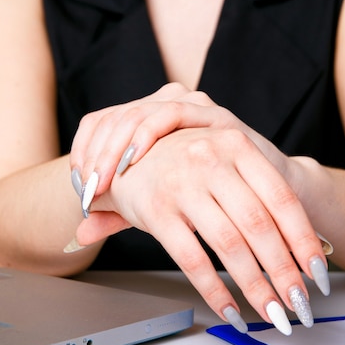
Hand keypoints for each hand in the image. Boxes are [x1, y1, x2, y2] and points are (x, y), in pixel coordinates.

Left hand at [69, 83, 259, 202]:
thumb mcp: (157, 204)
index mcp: (147, 122)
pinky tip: (135, 159)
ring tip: (104, 181)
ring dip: (115, 147)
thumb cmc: (208, 199)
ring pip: (140, 113)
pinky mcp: (218, 117)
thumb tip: (79, 238)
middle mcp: (169, 107)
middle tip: (89, 190)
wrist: (266, 196)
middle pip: (116, 117)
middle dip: (96, 154)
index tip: (80, 186)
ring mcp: (194, 108)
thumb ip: (120, 214)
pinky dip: (148, 135)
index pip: (99, 123)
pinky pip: (175, 114)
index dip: (84, 150)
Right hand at [76, 127, 329, 334]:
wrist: (125, 150)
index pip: (282, 199)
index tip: (317, 274)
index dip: (304, 240)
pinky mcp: (157, 211)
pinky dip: (215, 290)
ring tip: (272, 312)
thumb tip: (302, 249)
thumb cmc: (183, 162)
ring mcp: (183, 186)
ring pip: (230, 245)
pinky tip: (231, 310)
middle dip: (284, 272)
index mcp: (237, 146)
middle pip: (260, 226)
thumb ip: (259, 195)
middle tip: (300, 304)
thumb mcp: (225, 160)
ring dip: (255, 286)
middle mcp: (212, 161)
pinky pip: (192, 259)